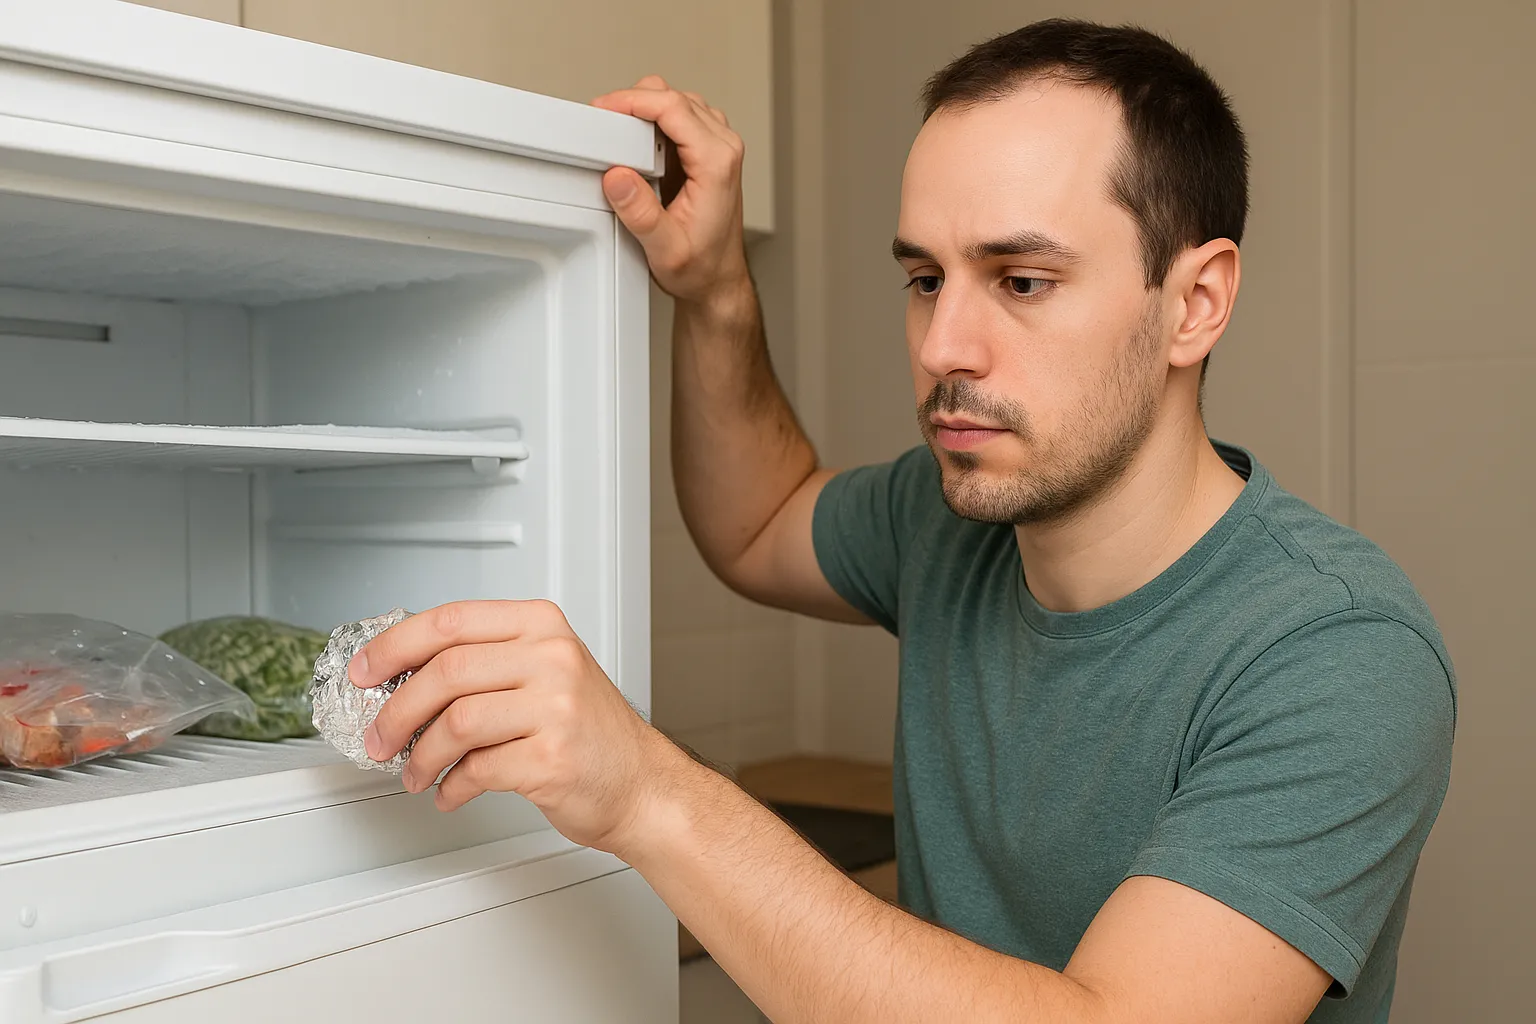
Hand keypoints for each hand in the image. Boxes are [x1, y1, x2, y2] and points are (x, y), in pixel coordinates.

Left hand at [349, 600, 684, 856]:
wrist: (640, 783)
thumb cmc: (587, 731)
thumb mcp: (545, 672)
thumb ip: (485, 662)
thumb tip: (401, 674)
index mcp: (541, 626)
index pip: (450, 621)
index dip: (395, 646)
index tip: (365, 671)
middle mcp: (551, 658)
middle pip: (445, 672)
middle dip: (397, 711)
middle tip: (379, 738)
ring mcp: (556, 707)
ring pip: (455, 723)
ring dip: (421, 756)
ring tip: (417, 772)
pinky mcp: (552, 757)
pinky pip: (477, 770)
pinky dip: (452, 786)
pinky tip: (452, 791)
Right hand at [593, 76, 751, 304]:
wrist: (717, 279)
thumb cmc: (700, 267)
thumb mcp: (666, 249)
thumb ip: (640, 213)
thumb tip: (617, 177)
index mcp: (716, 164)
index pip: (673, 107)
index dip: (633, 101)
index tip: (604, 109)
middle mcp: (723, 148)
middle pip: (674, 97)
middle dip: (634, 102)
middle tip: (603, 121)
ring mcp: (719, 146)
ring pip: (678, 102)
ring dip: (645, 108)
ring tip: (617, 131)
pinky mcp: (709, 150)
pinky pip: (680, 117)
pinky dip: (654, 119)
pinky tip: (636, 139)